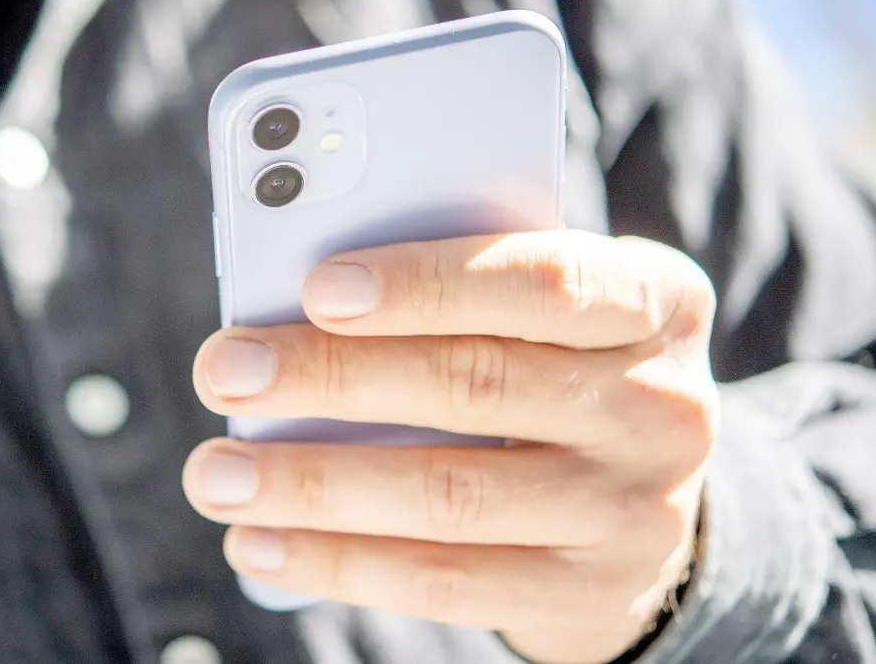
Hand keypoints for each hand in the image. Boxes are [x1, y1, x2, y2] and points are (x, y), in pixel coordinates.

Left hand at [183, 231, 718, 663]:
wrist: (645, 499)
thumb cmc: (552, 362)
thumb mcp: (539, 308)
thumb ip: (456, 291)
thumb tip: (294, 306)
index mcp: (657, 300)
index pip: (544, 281)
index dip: (429, 284)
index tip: (317, 288)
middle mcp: (661, 405)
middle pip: (477, 384)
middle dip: (333, 377)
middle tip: (223, 372)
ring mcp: (633, 509)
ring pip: (450, 494)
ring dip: (313, 485)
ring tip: (214, 474)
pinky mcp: (585, 593)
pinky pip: (445, 582)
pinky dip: (336, 563)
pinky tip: (259, 545)